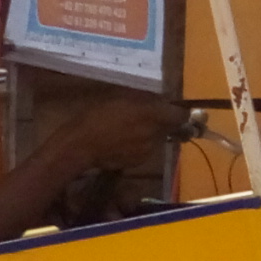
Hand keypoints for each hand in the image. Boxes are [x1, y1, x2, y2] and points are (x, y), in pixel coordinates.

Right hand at [50, 91, 188, 171]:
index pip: (180, 116)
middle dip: (163, 123)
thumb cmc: (97, 115)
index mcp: (152, 115)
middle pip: (170, 128)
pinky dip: (140, 145)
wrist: (80, 145)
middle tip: (147, 116)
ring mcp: (148, 150)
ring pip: (157, 139)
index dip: (179, 112)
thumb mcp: (120, 98)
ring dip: (150, 134)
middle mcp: (155, 134)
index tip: (174, 108)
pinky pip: (146, 150)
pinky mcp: (138, 162)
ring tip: (130, 129)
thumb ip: (143, 100)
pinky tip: (123, 141)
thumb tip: (160, 100)